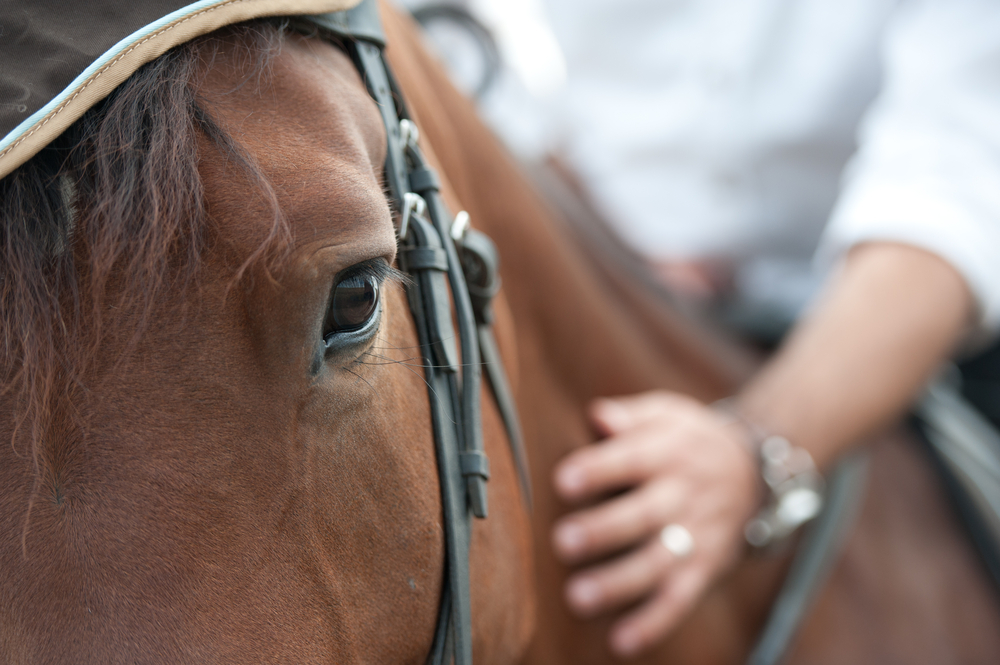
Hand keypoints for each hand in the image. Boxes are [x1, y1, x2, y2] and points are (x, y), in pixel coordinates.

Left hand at [552, 391, 758, 656]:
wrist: (757, 474)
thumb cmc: (689, 441)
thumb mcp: (668, 414)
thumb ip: (631, 415)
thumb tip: (597, 415)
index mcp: (669, 452)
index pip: (632, 458)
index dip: (600, 469)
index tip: (564, 480)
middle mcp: (684, 495)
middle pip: (644, 515)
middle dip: (605, 530)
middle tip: (563, 542)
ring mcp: (697, 535)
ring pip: (659, 563)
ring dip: (620, 583)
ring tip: (578, 597)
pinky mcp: (704, 570)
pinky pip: (680, 599)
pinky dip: (653, 623)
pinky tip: (620, 642)